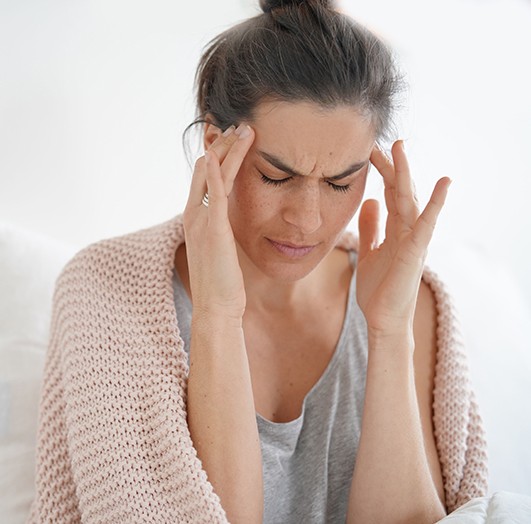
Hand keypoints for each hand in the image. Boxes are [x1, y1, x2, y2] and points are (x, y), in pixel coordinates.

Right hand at [182, 124, 254, 321]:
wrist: (217, 307)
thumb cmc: (223, 282)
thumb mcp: (221, 250)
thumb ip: (221, 231)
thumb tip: (230, 223)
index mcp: (198, 219)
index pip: (207, 178)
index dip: (219, 157)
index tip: (234, 139)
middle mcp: (196, 215)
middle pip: (207, 169)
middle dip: (224, 145)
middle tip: (241, 124)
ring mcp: (202, 221)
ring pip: (214, 176)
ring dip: (228, 150)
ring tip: (244, 128)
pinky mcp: (214, 230)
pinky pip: (214, 194)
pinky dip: (214, 172)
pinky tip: (218, 154)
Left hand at [355, 140, 449, 337]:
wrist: (383, 320)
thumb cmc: (379, 290)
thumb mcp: (369, 252)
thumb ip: (370, 229)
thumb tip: (370, 202)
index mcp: (396, 231)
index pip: (390, 195)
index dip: (382, 174)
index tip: (370, 153)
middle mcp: (407, 231)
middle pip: (400, 192)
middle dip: (391, 167)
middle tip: (380, 143)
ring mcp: (413, 241)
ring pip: (410, 201)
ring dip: (406, 174)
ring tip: (400, 148)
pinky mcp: (415, 253)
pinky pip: (426, 225)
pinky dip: (434, 204)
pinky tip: (443, 183)